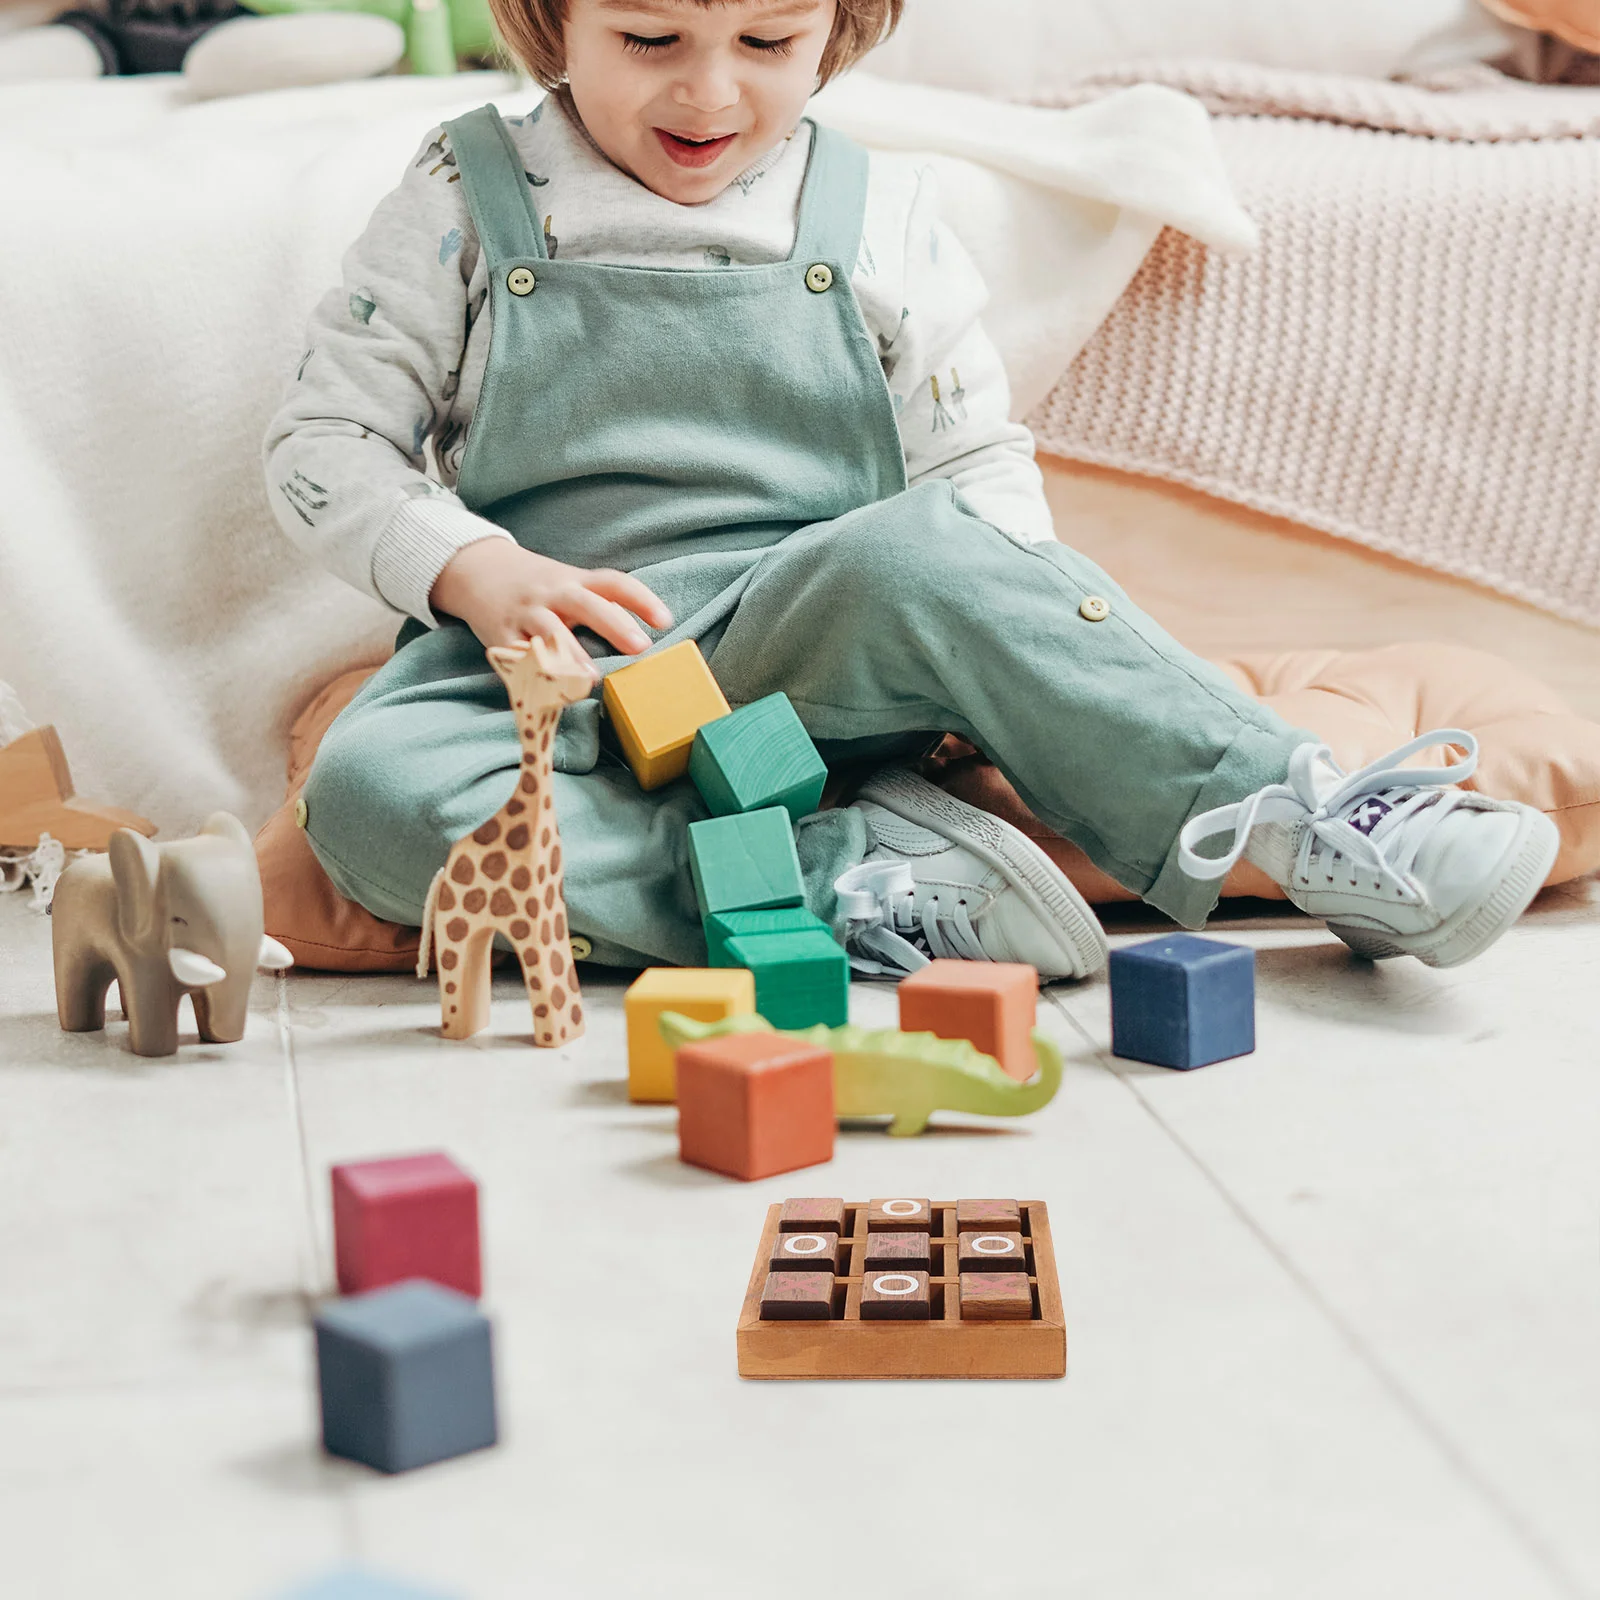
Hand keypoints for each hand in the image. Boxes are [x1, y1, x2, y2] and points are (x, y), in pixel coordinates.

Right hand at [429, 537, 672, 655]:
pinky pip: (516, 654)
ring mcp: (525, 613)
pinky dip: (531, 670)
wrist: (474, 569)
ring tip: (590, 678)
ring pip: (550, 632)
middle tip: (641, 646)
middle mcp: (551, 593)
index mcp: (574, 580)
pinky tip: (545, 689)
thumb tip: (639, 634)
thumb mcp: (568, 584)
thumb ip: (601, 605)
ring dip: (571, 655)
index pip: (613, 583)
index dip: (641, 599)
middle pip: (586, 604)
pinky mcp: (499, 634)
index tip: (666, 621)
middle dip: (615, 624)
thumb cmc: (536, 585)